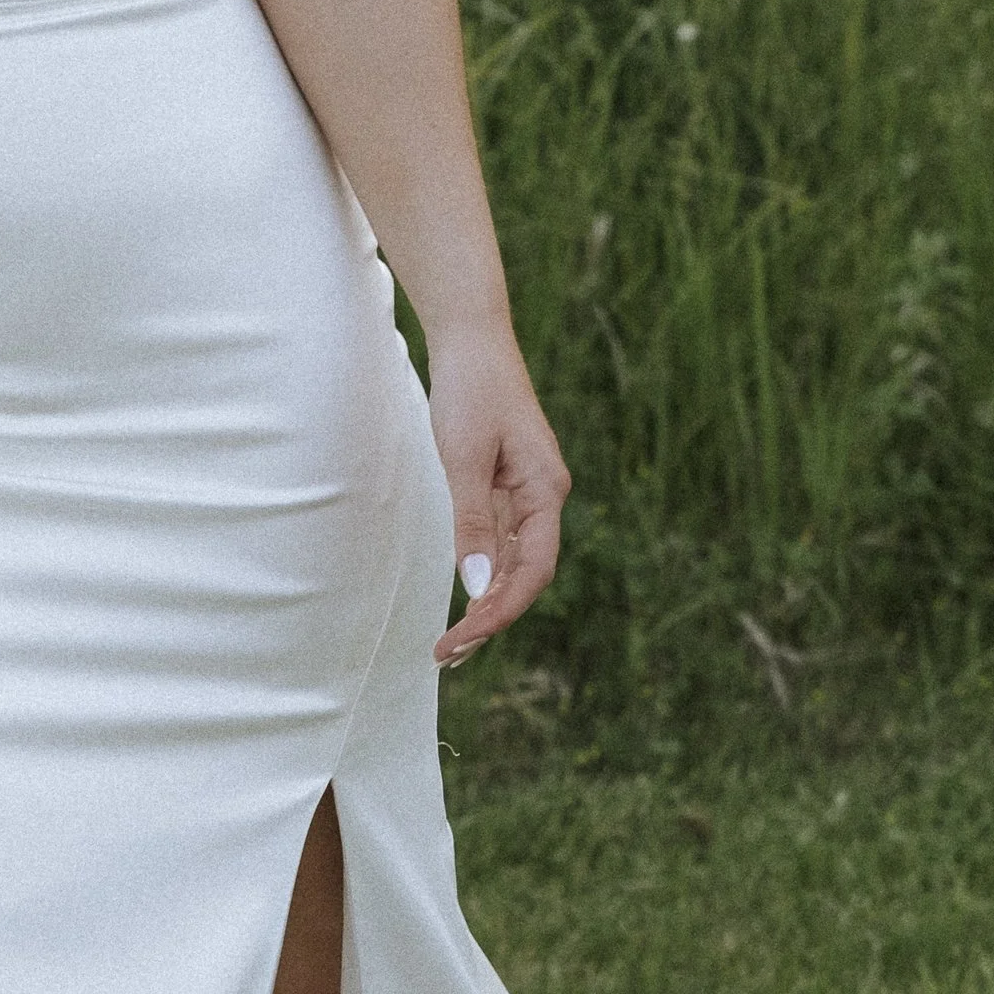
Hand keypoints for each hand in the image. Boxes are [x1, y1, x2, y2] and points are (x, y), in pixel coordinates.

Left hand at [424, 329, 570, 666]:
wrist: (471, 339)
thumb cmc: (470, 390)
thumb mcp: (464, 459)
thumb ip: (473, 522)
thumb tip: (478, 585)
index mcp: (547, 491)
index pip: (533, 571)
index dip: (500, 612)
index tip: (462, 640)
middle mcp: (545, 497)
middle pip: (525, 574)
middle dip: (490, 618)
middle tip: (446, 654)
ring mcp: (528, 493)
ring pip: (514, 562)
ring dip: (487, 602)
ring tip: (453, 642)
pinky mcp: (508, 485)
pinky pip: (502, 541)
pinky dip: (484, 573)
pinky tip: (466, 598)